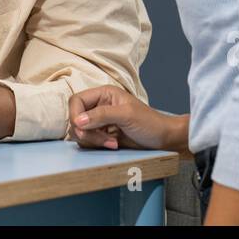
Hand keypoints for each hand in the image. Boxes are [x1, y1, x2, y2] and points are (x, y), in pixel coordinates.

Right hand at [69, 84, 188, 151]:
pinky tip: (113, 145)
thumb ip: (101, 115)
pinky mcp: (102, 135)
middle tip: (104, 140)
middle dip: (87, 132)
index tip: (83, 129)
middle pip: (76, 118)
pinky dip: (97, 145)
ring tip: (112, 143)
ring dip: (93, 140)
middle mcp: (99, 106)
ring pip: (80, 131)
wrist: (163, 139)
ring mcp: (100, 122)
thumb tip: (78, 121)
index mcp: (104, 94)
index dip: (75, 115)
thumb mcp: (126, 115)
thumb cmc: (149, 123)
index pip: (76, 101)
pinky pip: (88, 141)